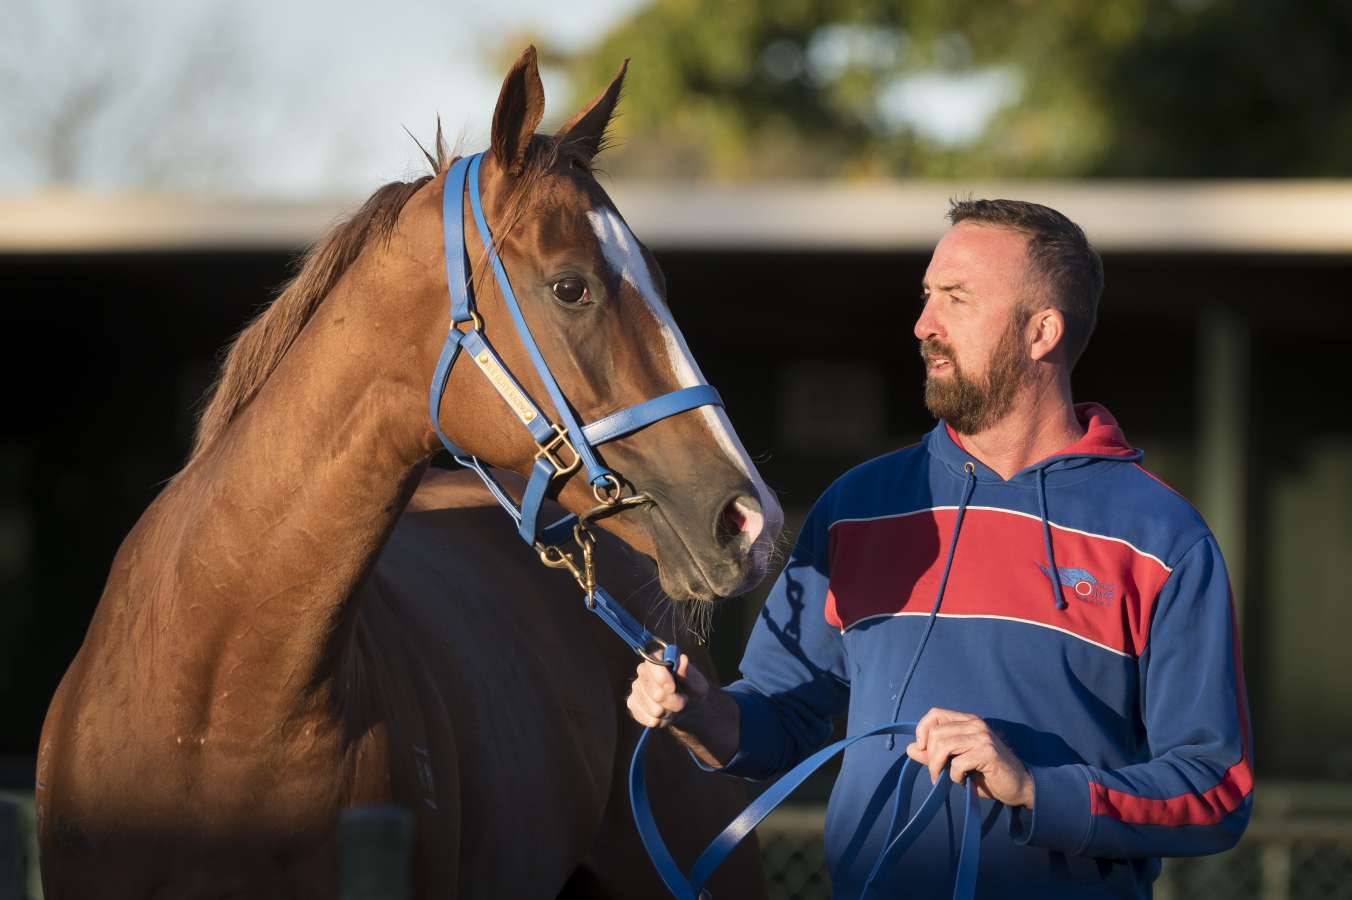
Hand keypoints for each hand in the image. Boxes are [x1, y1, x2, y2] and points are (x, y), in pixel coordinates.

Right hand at [626, 654, 709, 728]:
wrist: (686, 708)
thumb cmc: (692, 691)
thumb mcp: (697, 683)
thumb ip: (689, 674)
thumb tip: (682, 659)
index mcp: (659, 658)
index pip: (653, 663)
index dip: (662, 677)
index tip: (673, 688)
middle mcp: (643, 670)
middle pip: (655, 692)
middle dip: (673, 701)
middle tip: (683, 700)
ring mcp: (636, 688)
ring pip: (654, 709)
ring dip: (669, 712)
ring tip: (674, 707)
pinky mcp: (632, 704)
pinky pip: (648, 719)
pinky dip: (661, 721)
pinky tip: (664, 715)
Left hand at [905, 708, 1034, 808]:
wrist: (1019, 786)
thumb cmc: (987, 774)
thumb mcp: (956, 763)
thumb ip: (934, 755)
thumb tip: (910, 748)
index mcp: (967, 721)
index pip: (935, 713)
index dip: (922, 730)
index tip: (920, 749)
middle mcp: (975, 724)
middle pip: (936, 732)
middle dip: (930, 757)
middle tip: (936, 774)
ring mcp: (982, 737)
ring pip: (943, 745)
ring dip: (938, 767)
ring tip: (944, 779)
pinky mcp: (987, 753)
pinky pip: (958, 763)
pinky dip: (954, 776)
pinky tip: (963, 781)